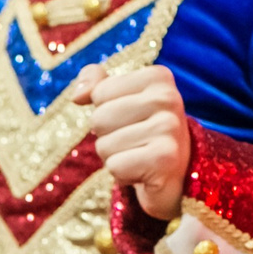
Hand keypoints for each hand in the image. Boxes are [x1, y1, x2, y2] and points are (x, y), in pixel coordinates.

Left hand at [71, 64, 190, 219]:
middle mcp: (168, 97)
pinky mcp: (165, 159)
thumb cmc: (142, 132)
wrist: (175, 176)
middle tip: (135, 142)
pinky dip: (122, 175)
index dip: (106, 111)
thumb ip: (96, 84)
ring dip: (114, 157)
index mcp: (158, 77)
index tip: (133, 120)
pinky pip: (114, 167)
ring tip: (139, 156)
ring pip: (104, 145)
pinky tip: (143, 173)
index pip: (99, 93)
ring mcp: (170, 128)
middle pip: (99, 119)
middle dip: (108, 136)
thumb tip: (77, 96)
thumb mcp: (120, 99)